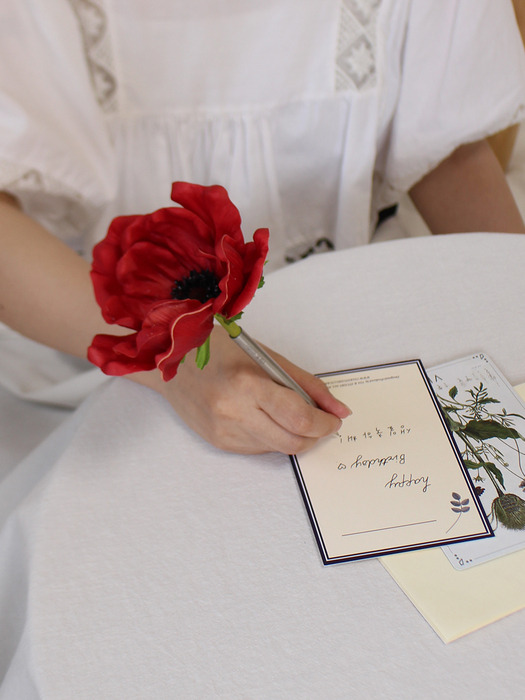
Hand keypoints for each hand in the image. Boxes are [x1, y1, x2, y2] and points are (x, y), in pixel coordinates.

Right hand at [153, 325, 349, 453]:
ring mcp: (224, 432)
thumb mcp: (269, 358)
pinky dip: (272, 436)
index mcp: (247, 384)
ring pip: (277, 448)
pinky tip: (263, 416)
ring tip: (289, 412)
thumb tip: (339, 409)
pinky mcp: (219, 443)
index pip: (298, 417)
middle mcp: (233, 413)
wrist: (173, 363)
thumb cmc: (221, 351)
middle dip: (315, 436)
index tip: (334, 418)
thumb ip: (307, 385)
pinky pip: (259, 449)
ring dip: (294, 435)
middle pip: (292, 441)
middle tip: (323, 422)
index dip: (324, 423)